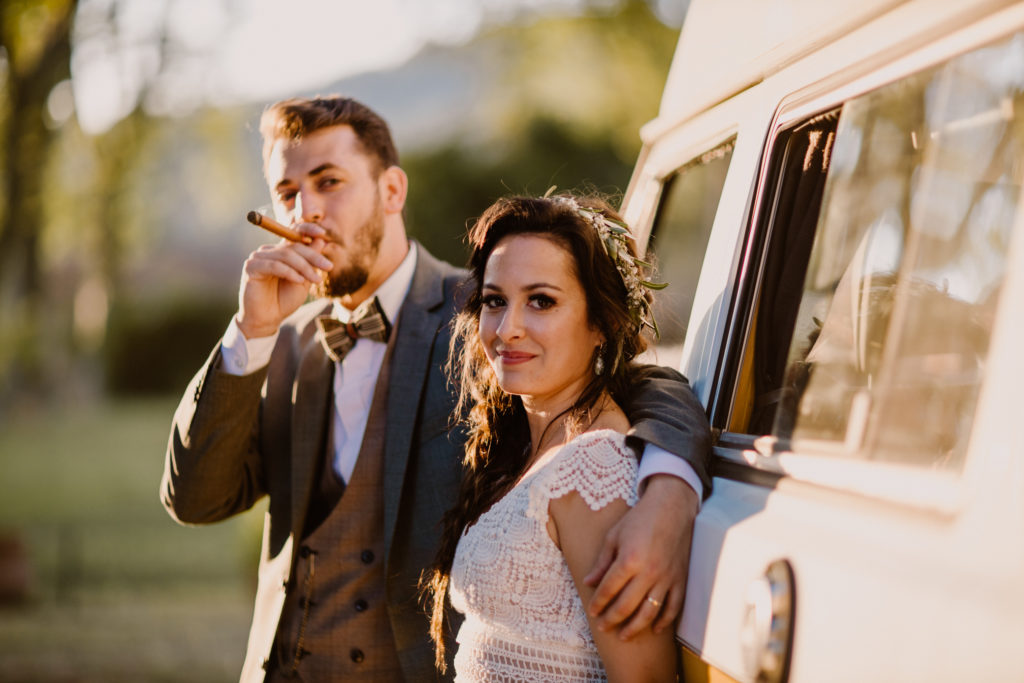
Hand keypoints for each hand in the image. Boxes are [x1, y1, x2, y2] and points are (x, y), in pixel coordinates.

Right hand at [236, 222, 332, 338]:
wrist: (268, 319)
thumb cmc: (284, 300)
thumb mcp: (304, 280)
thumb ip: (310, 262)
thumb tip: (320, 240)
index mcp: (281, 252)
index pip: (293, 233)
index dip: (307, 229)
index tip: (322, 233)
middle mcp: (269, 251)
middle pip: (293, 246)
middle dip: (313, 257)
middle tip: (329, 267)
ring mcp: (258, 257)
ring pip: (285, 255)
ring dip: (304, 267)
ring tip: (316, 280)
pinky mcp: (251, 267)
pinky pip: (274, 265)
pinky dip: (289, 272)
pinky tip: (299, 280)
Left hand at [584, 474, 698, 639]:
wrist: (671, 507)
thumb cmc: (639, 519)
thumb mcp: (614, 536)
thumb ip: (602, 562)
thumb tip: (588, 583)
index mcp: (629, 559)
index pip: (609, 589)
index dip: (598, 603)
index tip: (592, 611)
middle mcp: (648, 572)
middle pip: (627, 605)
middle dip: (612, 619)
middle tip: (603, 627)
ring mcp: (666, 577)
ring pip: (649, 612)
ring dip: (635, 627)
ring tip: (623, 636)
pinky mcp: (680, 578)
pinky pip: (673, 606)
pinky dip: (664, 621)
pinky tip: (654, 629)